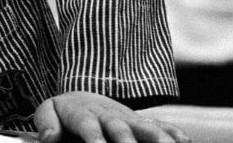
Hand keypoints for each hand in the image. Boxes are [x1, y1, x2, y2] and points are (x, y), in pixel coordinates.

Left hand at [34, 91, 189, 142]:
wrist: (85, 95)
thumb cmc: (65, 111)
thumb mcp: (49, 110)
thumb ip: (46, 123)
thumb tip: (47, 139)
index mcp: (83, 113)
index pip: (87, 124)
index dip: (93, 136)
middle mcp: (108, 115)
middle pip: (119, 128)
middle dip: (126, 141)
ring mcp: (128, 118)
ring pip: (145, 127)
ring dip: (158, 138)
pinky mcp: (141, 122)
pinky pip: (161, 126)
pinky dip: (174, 133)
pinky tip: (187, 141)